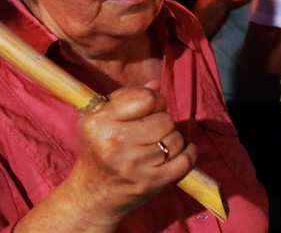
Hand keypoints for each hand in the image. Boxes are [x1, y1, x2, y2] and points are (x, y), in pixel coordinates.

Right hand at [65, 83, 196, 226]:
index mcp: (100, 122)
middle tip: (150, 134)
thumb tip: (157, 83)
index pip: (147, 98)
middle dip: (163, 123)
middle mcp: (114, 142)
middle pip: (165, 119)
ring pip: (176, 138)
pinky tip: (178, 153)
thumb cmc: (99, 151)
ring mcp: (134, 164)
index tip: (150, 111)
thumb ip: (128, 98)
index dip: (155, 102)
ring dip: (173, 140)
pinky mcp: (151, 182)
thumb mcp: (102, 120)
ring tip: (158, 147)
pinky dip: (189, 154)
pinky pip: (186, 160)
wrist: (92, 196)